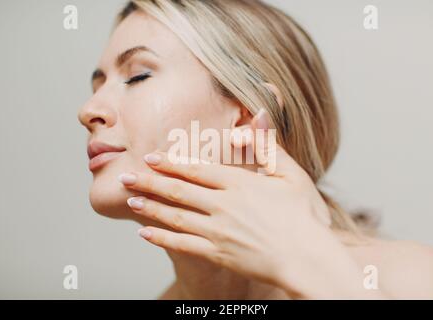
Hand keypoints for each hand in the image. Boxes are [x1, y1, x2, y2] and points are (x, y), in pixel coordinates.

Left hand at [118, 110, 379, 298]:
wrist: (307, 258)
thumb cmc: (302, 215)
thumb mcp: (291, 175)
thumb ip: (269, 146)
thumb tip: (259, 114)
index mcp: (239, 184)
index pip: (196, 170)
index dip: (170, 163)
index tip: (150, 157)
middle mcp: (223, 205)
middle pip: (178, 191)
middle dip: (149, 182)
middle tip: (126, 176)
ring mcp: (218, 231)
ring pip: (175, 217)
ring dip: (150, 207)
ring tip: (131, 201)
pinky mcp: (218, 254)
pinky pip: (183, 245)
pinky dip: (162, 238)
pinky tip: (144, 233)